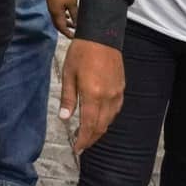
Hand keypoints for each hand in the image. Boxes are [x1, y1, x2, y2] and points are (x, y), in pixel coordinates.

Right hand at [46, 0, 78, 38]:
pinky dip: (63, 16)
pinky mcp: (52, 2)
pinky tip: (68, 14)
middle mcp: (52, 12)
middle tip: (73, 34)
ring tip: (73, 25)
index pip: (62, 28)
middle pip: (58, 25)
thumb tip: (77, 24)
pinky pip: (57, 13)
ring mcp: (51, 7)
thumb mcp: (72, 4)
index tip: (74, 38)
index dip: (68, 34)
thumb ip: (75, 15)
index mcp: (57, 13)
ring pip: (57, 19)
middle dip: (65, 30)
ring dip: (65, 23)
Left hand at [59, 38, 124, 152]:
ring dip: (99, 130)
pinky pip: (115, 110)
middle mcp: (107, 97)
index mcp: (92, 95)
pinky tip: (99, 118)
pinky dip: (107, 119)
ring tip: (87, 134)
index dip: (83, 140)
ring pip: (109, 120)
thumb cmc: (81, 53)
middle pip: (101, 126)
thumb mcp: (68, 74)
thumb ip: (68, 98)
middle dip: (91, 139)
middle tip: (81, 145)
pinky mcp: (121, 88)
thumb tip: (64, 118)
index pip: (89, 125)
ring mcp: (116, 93)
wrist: (102, 36)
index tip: (77, 149)